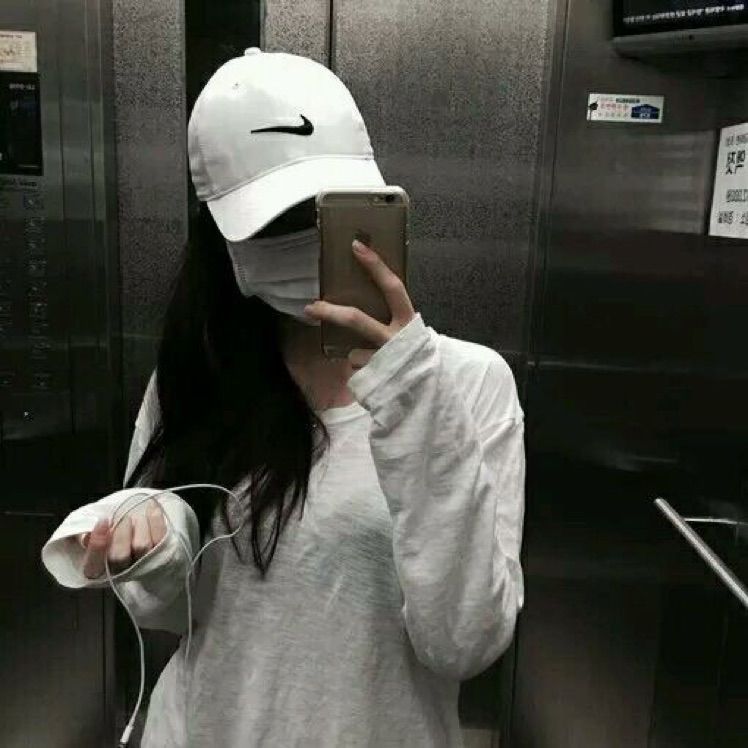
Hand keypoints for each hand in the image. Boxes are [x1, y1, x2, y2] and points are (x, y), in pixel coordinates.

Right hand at [79, 499, 166, 578]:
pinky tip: (152, 508)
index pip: (93, 566)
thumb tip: (91, 531)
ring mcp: (142, 566)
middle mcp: (120, 572)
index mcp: (98, 570)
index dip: (96, 545)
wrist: (139, 544)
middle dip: (120, 531)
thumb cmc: (111, 539)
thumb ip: (88, 535)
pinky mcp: (162, 555)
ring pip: (141, 547)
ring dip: (138, 525)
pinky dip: (156, 520)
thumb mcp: (93, 537)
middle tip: (124, 517)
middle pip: (119, 556)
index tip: (103, 521)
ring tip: (136, 517)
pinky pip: (160, 539)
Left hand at [304, 240, 415, 367]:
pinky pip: (360, 373)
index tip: (357, 246)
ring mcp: (385, 360)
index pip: (392, 287)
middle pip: (357, 320)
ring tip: (373, 365)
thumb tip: (375, 303)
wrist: (439, 390)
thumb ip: (397, 318)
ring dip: (359, 357)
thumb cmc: (422, 356)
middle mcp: (396, 339)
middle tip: (311, 308)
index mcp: (408, 321)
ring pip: (355, 353)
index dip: (375, 266)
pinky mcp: (376, 379)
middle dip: (331, 312)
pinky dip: (365, 374)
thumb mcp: (414, 332)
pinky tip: (378, 378)